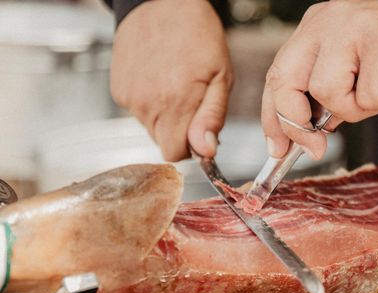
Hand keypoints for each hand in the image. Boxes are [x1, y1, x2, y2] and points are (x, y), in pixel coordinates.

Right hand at [110, 0, 232, 160]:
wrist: (159, 3)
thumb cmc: (197, 36)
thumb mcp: (221, 77)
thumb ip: (212, 118)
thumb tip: (206, 152)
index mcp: (175, 103)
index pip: (175, 154)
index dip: (190, 148)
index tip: (199, 131)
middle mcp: (147, 104)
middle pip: (162, 143)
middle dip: (179, 132)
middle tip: (191, 103)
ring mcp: (129, 97)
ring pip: (150, 128)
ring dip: (165, 116)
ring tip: (174, 85)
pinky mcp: (118, 90)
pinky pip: (137, 112)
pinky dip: (149, 103)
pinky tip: (158, 80)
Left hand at [262, 0, 377, 159]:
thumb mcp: (357, 67)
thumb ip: (328, 93)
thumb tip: (305, 134)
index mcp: (318, 25)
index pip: (278, 74)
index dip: (274, 116)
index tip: (278, 147)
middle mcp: (330, 20)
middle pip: (286, 80)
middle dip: (296, 123)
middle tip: (315, 145)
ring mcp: (357, 27)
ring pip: (328, 93)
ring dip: (355, 108)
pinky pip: (369, 97)